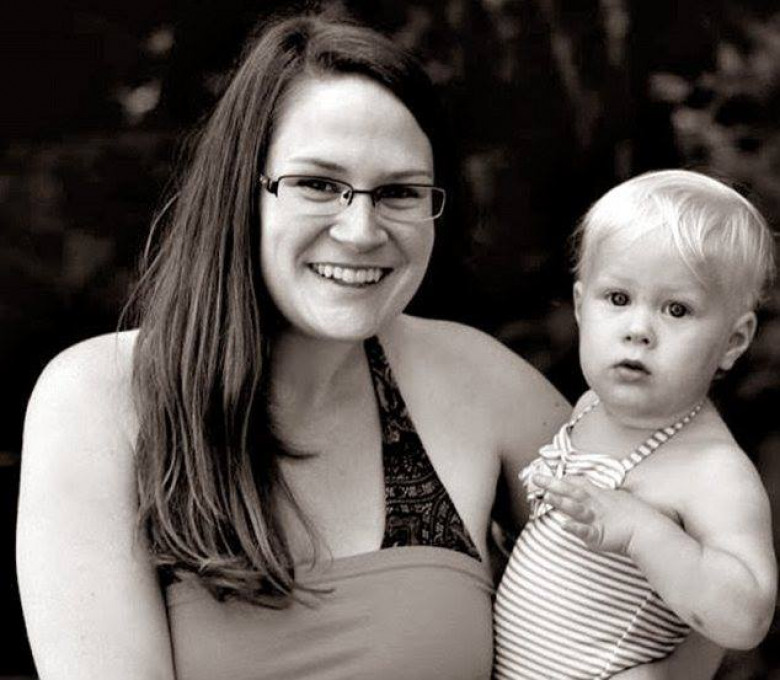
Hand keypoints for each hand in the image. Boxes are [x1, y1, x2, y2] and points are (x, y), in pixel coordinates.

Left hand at [533, 473, 658, 553]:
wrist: (649, 530)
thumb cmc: (634, 515)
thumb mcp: (615, 498)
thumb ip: (600, 495)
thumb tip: (587, 493)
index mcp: (598, 495)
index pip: (577, 483)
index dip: (562, 478)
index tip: (547, 472)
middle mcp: (595, 504)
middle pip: (572, 490)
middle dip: (553, 484)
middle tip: (536, 478)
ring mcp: (596, 519)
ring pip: (576, 508)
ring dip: (562, 502)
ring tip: (548, 496)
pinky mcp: (598, 535)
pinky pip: (585, 531)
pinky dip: (575, 528)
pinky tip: (564, 526)